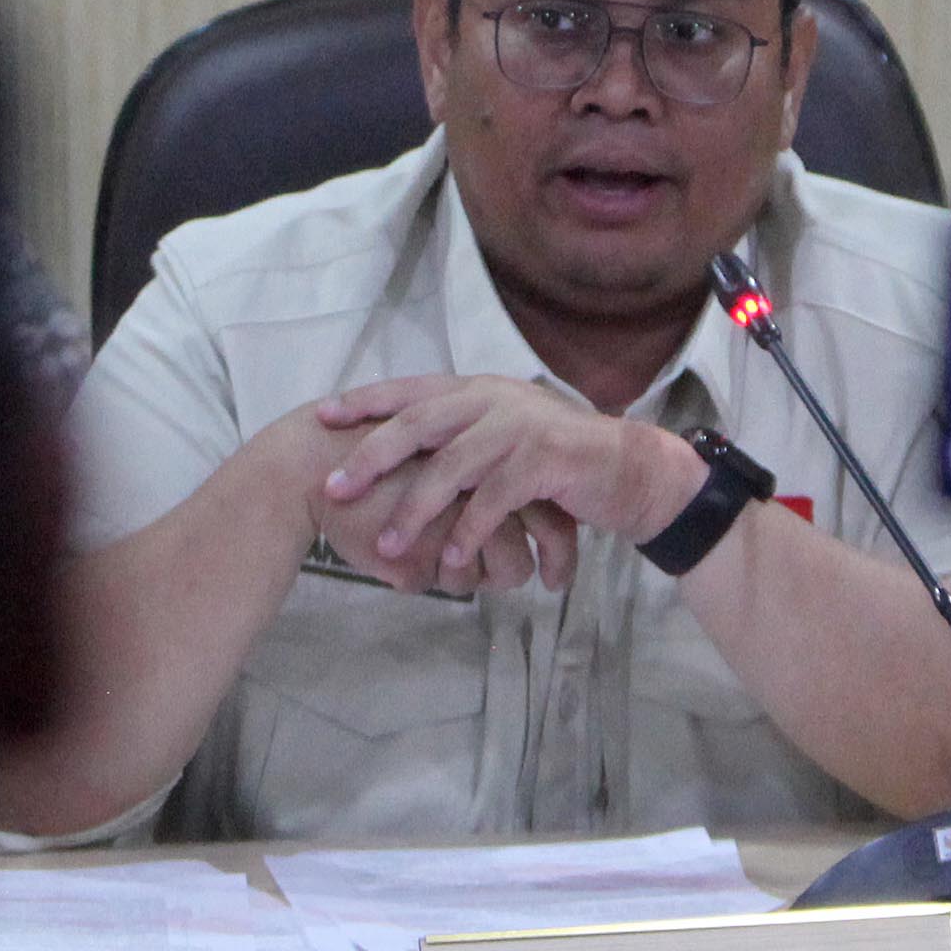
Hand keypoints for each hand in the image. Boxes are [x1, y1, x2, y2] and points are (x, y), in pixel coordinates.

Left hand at [310, 377, 694, 595]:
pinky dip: (470, 532)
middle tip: (334, 489)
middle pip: (418, 423)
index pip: (411, 390)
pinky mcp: (545, 460)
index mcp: (478, 390)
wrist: (629, 470)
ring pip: (452, 468)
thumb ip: (461, 437)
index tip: (322, 415)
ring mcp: (520, 426)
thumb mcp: (504, 437)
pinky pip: (494, 500)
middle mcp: (494, 399)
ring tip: (388, 549)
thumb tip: (402, 452)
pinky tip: (452, 561)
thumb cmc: (558, 462)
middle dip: (371, 458)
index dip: (366, 401)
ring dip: (416, 512)